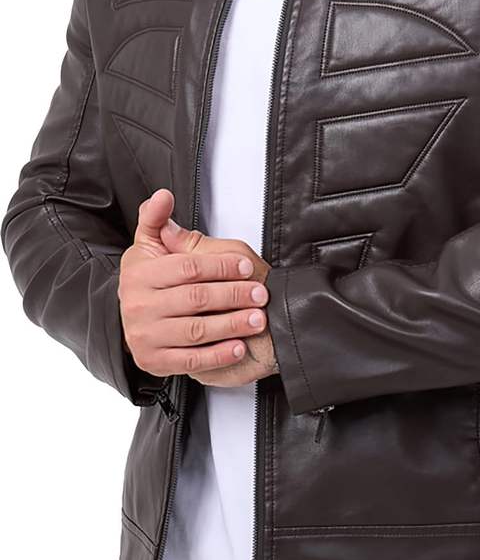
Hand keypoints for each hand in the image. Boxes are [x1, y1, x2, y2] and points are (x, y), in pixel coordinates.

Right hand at [118, 188, 271, 380]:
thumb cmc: (154, 280)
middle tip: (261, 294)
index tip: (246, 267)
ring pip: (196, 331)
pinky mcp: (154, 361)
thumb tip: (163, 197)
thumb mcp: (152, 245)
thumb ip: (157, 219)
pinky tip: (239, 347)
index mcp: (139, 274)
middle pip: (196, 299)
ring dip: (232, 325)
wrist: (138, 319)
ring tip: (257, 319)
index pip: (188, 268)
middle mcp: (138, 306)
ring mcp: (144, 336)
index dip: (220, 266)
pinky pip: (191, 361)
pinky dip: (218, 355)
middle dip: (234, 295)